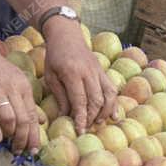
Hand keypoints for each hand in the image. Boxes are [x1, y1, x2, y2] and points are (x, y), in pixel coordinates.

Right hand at [0, 47, 40, 152]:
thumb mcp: (16, 82)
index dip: (34, 134)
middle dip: (24, 138)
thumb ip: (27, 102)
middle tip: (21, 151)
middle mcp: (13, 89)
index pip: (32, 115)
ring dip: (11, 134)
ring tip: (9, 145)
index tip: (34, 150)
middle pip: (23, 118)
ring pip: (9, 117)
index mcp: (23, 87)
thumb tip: (41, 121)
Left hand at [42, 18, 116, 136]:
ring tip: (98, 123)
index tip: (80, 131)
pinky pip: (112, 88)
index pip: (80, 101)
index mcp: (72, 73)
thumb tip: (65, 117)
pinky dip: (114, 103)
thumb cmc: (55, 56)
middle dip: (92, 118)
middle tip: (86, 129)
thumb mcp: (50, 76)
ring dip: (105, 112)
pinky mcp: (103, 71)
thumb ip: (60, 96)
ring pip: (108, 95)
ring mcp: (98, 71)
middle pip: (96, 100)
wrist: (67, 35)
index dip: (81, 118)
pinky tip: (113, 115)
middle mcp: (88, 72)